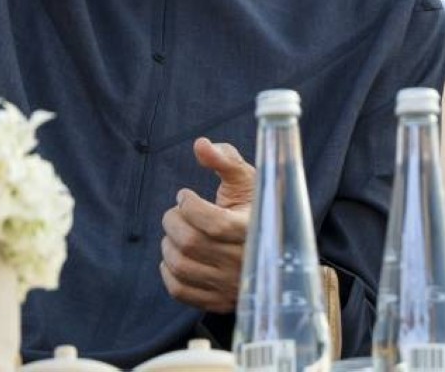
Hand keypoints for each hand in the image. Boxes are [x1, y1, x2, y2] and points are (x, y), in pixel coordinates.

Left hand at [160, 137, 255, 312]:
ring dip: (168, 244)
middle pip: (191, 244)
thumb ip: (225, 159)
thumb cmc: (256, 207)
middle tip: (175, 210)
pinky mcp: (218, 300)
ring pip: (182, 267)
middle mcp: (243, 263)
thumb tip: (200, 145)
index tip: (184, 194)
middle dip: (173, 220)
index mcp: (254, 230)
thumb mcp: (248, 179)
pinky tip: (173, 254)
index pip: (214, 224)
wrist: (277, 252)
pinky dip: (167, 272)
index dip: (190, 206)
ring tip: (175, 229)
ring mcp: (230, 285)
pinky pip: (180, 291)